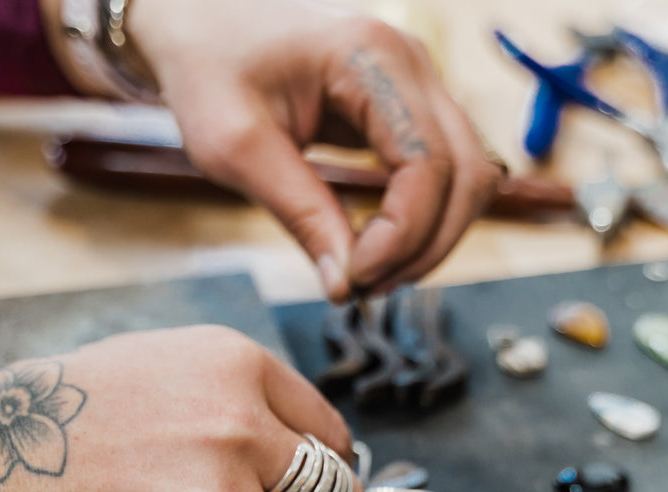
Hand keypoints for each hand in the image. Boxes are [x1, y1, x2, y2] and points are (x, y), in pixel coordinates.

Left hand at [125, 0, 502, 299]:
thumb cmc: (207, 68)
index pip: (428, 164)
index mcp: (371, 58)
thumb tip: (346, 286)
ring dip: (430, 239)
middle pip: (468, 175)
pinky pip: (444, 173)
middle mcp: (411, 63)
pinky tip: (375, 249)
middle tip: (363, 288)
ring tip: (368, 275)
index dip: (402, 235)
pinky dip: (422, 220)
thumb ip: (298, 214)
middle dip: (425, 247)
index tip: (354, 278)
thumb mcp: (235, 147)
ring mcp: (418, 83)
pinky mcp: (409, 107)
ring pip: (469, 178)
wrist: (198, 22)